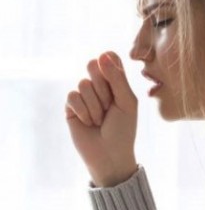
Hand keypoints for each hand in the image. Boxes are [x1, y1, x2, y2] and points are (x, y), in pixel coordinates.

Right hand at [65, 51, 138, 186]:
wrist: (110, 155)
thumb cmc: (123, 130)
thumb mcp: (127, 102)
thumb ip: (117, 78)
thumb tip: (103, 54)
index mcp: (117, 82)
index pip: (109, 57)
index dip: (109, 64)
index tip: (114, 79)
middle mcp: (99, 86)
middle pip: (93, 65)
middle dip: (103, 86)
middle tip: (110, 104)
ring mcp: (84, 96)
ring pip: (83, 84)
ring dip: (95, 105)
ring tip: (101, 120)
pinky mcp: (71, 107)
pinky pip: (72, 96)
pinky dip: (84, 111)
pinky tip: (89, 123)